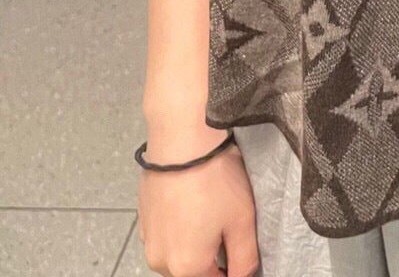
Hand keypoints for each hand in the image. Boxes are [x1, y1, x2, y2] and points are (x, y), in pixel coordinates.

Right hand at [138, 125, 258, 276]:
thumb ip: (244, 259)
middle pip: (195, 271)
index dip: (233, 268)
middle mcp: (161, 262)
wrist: (182, 143)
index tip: (240, 246)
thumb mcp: (242, 221)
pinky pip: (167, 235)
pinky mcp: (144, 220)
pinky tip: (195, 201)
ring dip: (197, 241)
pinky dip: (182, 226)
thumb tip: (243, 276)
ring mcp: (149, 241)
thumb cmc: (214, 180)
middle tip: (229, 222)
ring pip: (180, 253)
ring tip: (212, 208)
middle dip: (214, 255)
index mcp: (186, 268)